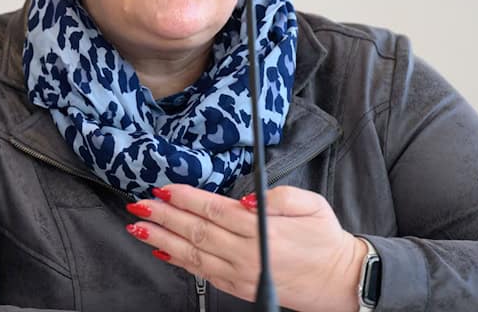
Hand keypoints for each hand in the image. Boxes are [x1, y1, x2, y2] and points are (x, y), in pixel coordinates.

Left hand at [124, 184, 366, 311]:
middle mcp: (247, 253)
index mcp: (262, 230)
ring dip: (163, 241)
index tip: (164, 189)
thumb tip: (246, 198)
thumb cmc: (325, 238)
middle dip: (163, 218)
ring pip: (193, 255)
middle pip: (196, 231)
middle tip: (139, 206)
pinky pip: (203, 274)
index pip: (214, 210)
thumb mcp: (312, 204)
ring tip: (140, 228)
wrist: (338, 279)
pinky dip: (180, 263)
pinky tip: (163, 253)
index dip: (185, 199)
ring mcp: (241, 273)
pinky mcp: (240, 287)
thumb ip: (279, 197)